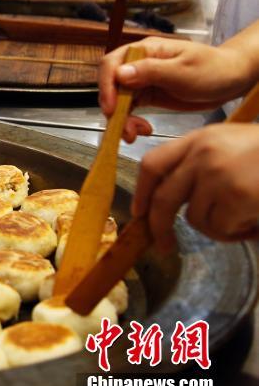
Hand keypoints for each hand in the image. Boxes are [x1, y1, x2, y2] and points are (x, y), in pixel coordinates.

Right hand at [98, 37, 254, 141]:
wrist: (233, 79)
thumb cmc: (214, 69)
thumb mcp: (184, 71)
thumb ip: (151, 72)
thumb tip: (120, 74)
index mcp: (146, 51)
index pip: (112, 64)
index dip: (106, 86)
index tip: (111, 108)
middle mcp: (139, 65)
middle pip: (112, 85)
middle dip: (114, 109)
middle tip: (124, 129)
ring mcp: (142, 81)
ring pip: (119, 101)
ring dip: (122, 119)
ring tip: (135, 134)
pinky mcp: (147, 96)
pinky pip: (130, 110)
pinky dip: (131, 122)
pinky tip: (143, 130)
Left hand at [133, 123, 258, 251]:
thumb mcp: (231, 144)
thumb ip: (199, 163)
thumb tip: (169, 202)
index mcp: (198, 139)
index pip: (152, 164)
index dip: (142, 192)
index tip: (139, 213)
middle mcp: (202, 155)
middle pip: (164, 198)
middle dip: (159, 226)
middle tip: (163, 246)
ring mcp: (217, 175)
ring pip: (196, 219)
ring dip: (217, 228)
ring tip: (244, 218)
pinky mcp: (235, 196)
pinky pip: (220, 229)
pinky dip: (236, 233)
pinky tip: (254, 221)